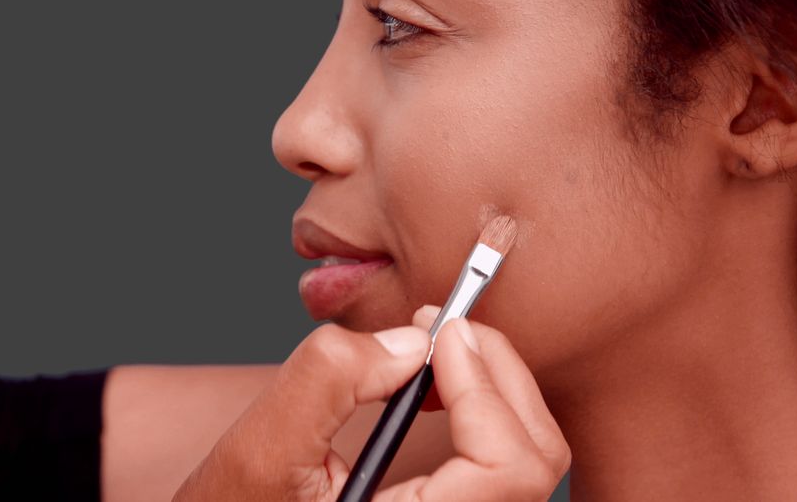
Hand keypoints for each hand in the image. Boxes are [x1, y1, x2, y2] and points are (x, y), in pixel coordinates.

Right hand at [173, 306, 569, 500]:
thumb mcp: (259, 450)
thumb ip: (327, 381)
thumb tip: (410, 342)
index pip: (507, 469)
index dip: (483, 388)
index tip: (440, 334)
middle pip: (537, 458)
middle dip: (498, 373)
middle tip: (445, 327)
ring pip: (531, 460)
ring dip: (495, 388)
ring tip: (439, 350)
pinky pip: (507, 465)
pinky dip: (487, 410)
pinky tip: (438, 387)